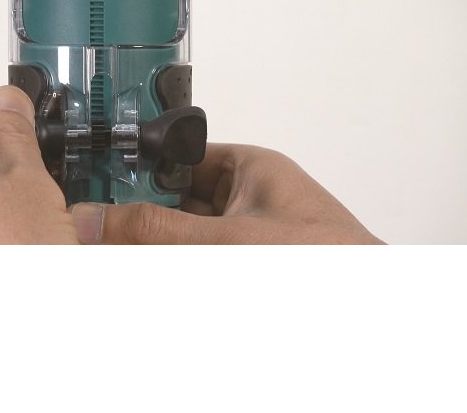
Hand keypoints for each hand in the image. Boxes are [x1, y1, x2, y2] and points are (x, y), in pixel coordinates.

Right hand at [70, 144, 382, 243]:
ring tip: (113, 245)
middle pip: (172, 200)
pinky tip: (148, 260)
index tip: (95, 183)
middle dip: (137, 214)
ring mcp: (247, 238)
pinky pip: (196, 257)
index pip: (175, 154)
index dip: (134, 166)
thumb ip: (156, 231)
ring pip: (181, 234)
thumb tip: (98, 219)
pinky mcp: (245, 263)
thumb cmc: (332, 259)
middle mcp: (248, 201)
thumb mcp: (227, 239)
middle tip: (98, 227)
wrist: (371, 311)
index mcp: (251, 169)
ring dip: (152, 242)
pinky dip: (173, 260)